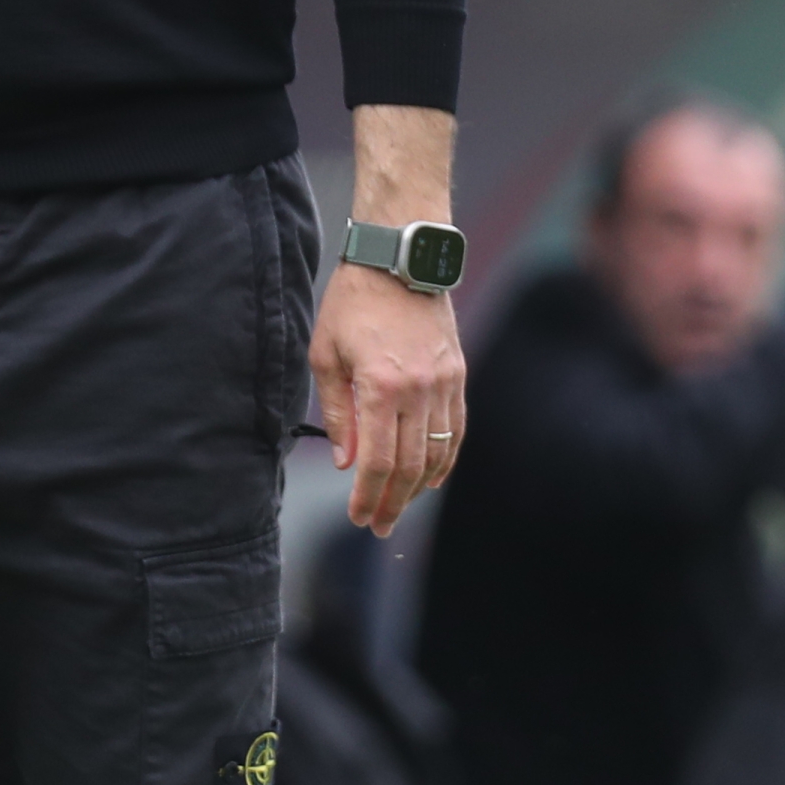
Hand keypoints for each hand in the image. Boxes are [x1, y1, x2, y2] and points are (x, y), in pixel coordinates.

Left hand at [310, 263, 466, 537]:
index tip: (358, 517)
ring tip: (398, 507)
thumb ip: (338, 412)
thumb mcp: (327, 355)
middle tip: (378, 526)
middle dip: (392, 502)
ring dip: (418, 488)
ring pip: (437, 452)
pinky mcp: (457, 374)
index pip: (378, 460)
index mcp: (381, 385)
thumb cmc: (352, 302)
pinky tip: (430, 478)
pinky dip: (444, 459)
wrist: (399, 257)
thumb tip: (347, 462)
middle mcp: (419, 389)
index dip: (369, 496)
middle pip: (410, 466)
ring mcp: (444, 383)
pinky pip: (456, 429)